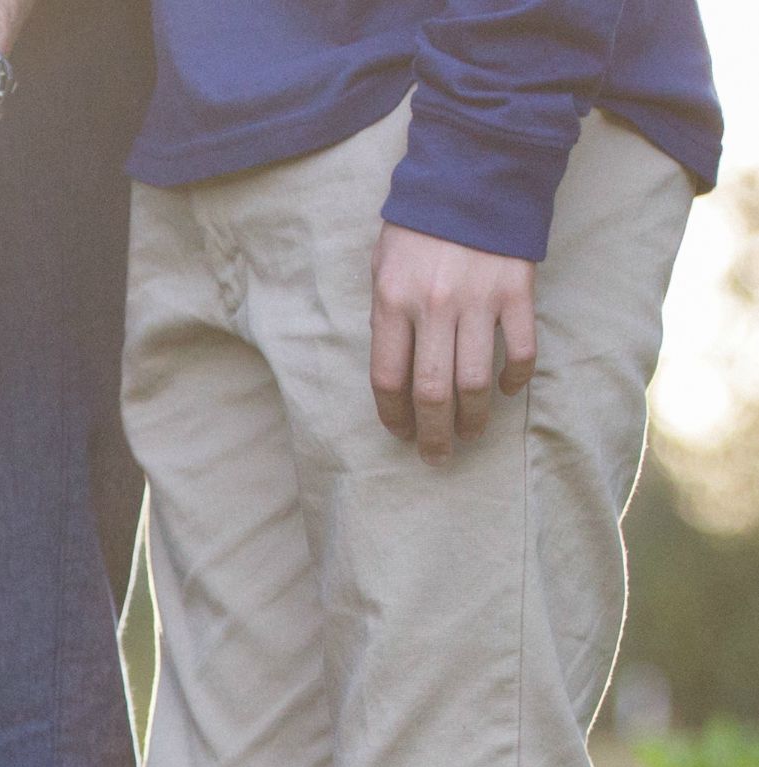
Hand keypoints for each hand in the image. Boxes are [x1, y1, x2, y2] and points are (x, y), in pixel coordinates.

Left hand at [369, 224, 536, 466]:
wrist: (472, 174)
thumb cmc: (419, 225)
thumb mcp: (383, 266)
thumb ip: (387, 316)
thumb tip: (395, 369)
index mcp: (392, 302)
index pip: (388, 379)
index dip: (393, 415)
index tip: (400, 433)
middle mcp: (434, 307)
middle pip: (432, 391)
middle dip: (432, 433)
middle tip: (435, 456)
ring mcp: (478, 300)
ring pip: (474, 381)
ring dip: (471, 418)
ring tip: (468, 435)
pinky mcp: (517, 292)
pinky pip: (519, 351)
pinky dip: (513, 379)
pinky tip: (504, 391)